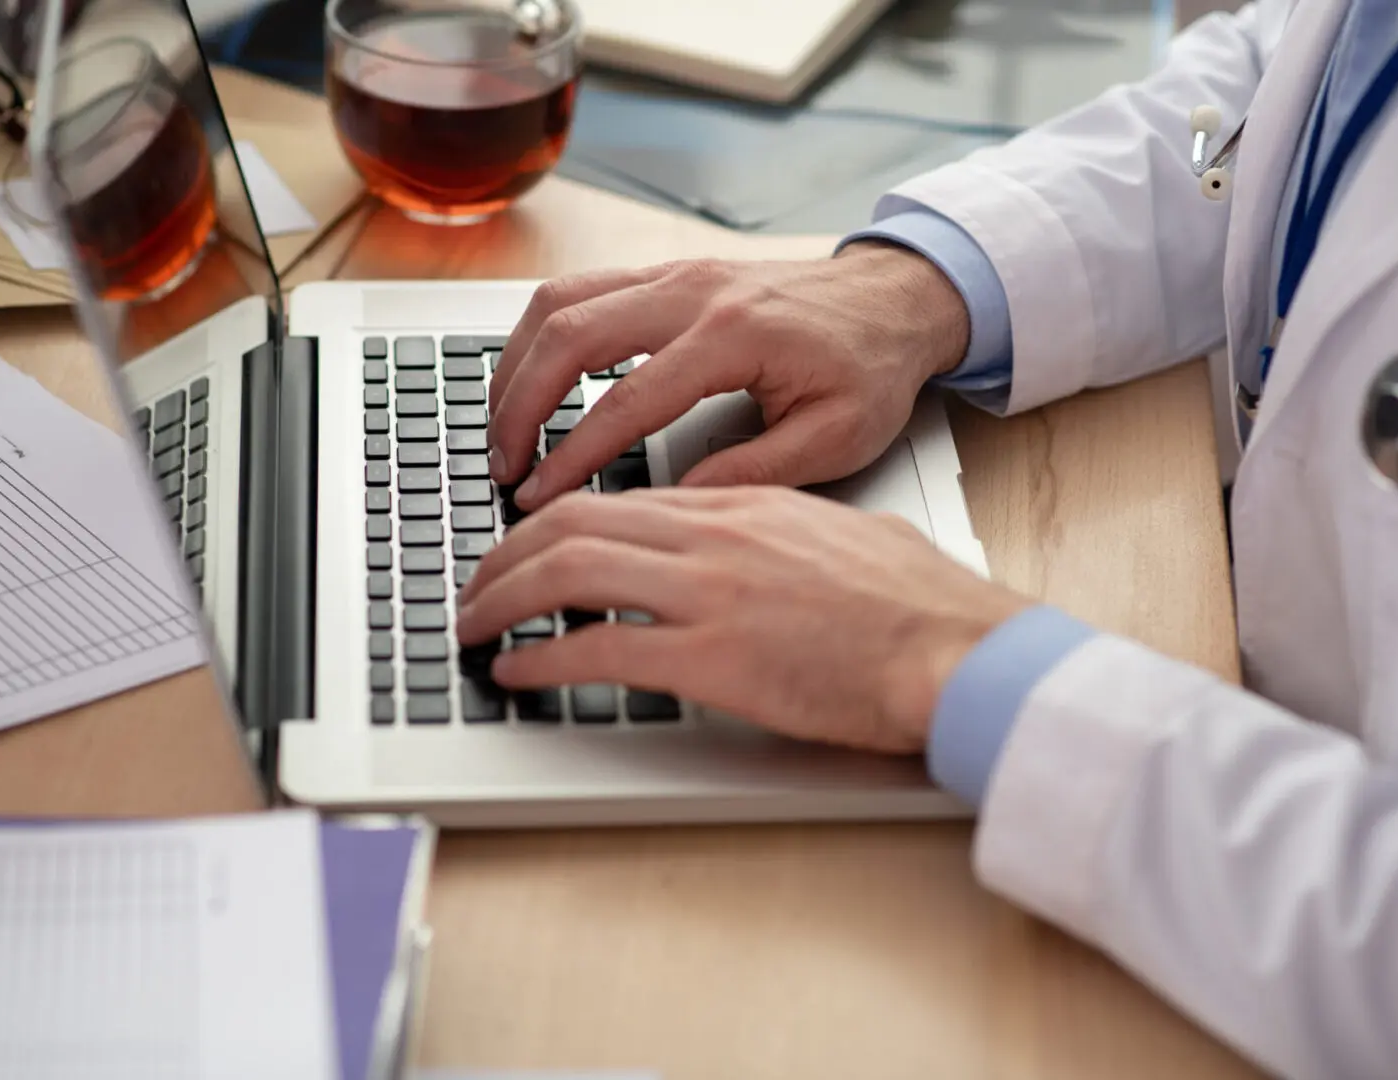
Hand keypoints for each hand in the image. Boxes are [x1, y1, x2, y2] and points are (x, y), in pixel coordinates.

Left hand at [455, 487, 1032, 752]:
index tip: (523, 545)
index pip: (615, 496)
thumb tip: (761, 536)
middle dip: (505, 555)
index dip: (550, 520)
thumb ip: (784, 528)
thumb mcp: (840, 535)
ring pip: (570, 573)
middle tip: (475, 584)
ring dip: (504, 598)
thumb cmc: (918, 603)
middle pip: (572, 523)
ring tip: (475, 623)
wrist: (957, 648)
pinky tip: (519, 669)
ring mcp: (711, 595)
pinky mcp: (716, 660)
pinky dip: (543, 657)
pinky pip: (600, 649)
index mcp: (741, 507)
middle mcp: (715, 537)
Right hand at [486, 243, 969, 508]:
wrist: (896, 299)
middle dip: (519, 403)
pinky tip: (531, 378)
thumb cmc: (872, 367)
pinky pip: (581, 289)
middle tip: (503, 463)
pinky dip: (541, 334)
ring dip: (517, 362)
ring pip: (561, 300)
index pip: (626, 400)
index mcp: (735, 336)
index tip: (539, 495)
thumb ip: (752, 472)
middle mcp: (694, 292)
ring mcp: (676, 273)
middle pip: (570, 333)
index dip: (572, 454)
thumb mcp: (834, 438)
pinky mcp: (668, 272)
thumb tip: (672, 505)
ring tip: (501, 425)